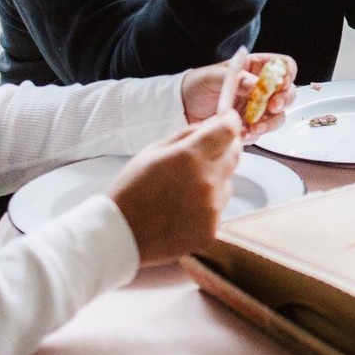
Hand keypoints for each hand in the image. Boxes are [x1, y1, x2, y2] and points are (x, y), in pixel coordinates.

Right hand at [106, 113, 242, 265]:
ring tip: (185, 190)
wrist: (120, 235)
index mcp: (189, 157)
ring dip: (215, 180)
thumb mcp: (153, 151)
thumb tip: (214, 124)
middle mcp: (206, 182)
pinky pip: (219, 208)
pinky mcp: (211, 230)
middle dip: (225, 148)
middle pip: (234, 155)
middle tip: (208, 153)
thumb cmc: (131, 190)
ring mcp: (211, 209)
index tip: (229, 120)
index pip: (228, 131)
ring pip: (228, 183)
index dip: (231, 122)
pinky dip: (208, 205)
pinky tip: (184, 211)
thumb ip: (188, 134)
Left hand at [180, 52, 296, 139]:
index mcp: (255, 68)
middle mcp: (261, 88)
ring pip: (278, 115)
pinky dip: (255, 134)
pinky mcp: (250, 126)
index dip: (286, 74)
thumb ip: (235, 78)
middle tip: (272, 107)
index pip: (283, 65)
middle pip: (287, 91)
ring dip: (270, 122)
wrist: (181, 109)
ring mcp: (257, 108)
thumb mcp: (212, 76)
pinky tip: (243, 134)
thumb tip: (255, 84)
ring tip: (254, 127)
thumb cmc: (196, 86)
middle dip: (283, 100)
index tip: (279, 84)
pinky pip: (262, 132)